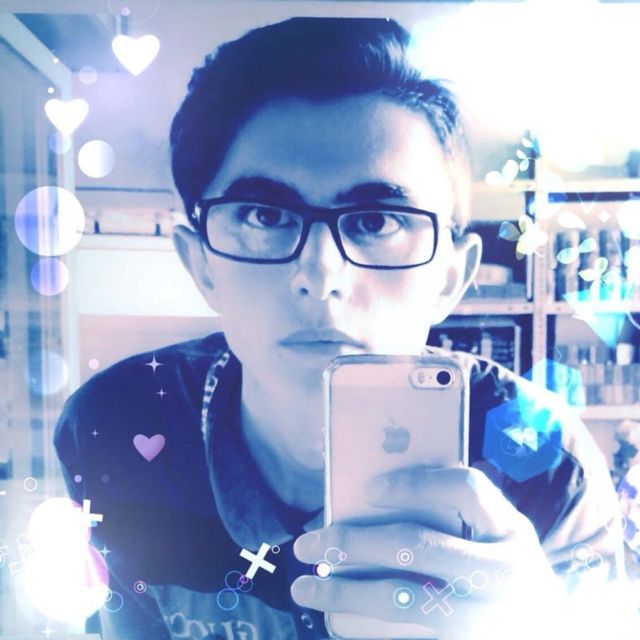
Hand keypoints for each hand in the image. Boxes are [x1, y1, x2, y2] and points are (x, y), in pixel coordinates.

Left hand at [291, 466, 562, 639]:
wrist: (549, 633)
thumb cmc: (511, 572)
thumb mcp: (505, 533)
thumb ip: (464, 508)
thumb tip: (382, 489)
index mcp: (510, 533)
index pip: (465, 490)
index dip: (414, 483)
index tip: (369, 488)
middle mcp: (500, 576)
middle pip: (415, 546)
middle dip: (353, 541)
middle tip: (307, 545)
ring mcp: (481, 623)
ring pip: (399, 602)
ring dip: (343, 594)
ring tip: (306, 587)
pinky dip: (362, 631)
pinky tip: (337, 619)